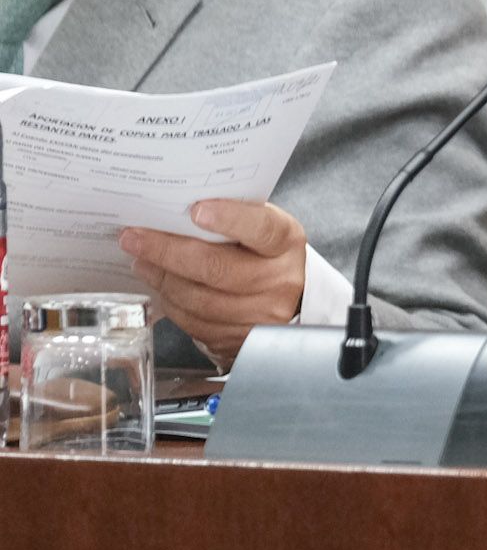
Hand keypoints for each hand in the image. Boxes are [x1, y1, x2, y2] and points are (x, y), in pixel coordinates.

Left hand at [123, 199, 307, 367]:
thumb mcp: (262, 229)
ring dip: (162, 278)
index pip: (261, 228)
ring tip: (141, 260)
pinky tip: (160, 286)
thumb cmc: (266, 255)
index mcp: (286, 243)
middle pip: (217, 268)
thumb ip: (233, 219)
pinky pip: (194, 323)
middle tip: (135, 238)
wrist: (289, 300)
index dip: (230, 219)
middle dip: (168, 252)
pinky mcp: (238, 340)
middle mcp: (278, 280)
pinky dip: (171, 303)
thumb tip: (177, 209)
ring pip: (199, 299)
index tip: (196, 210)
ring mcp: (260, 314)